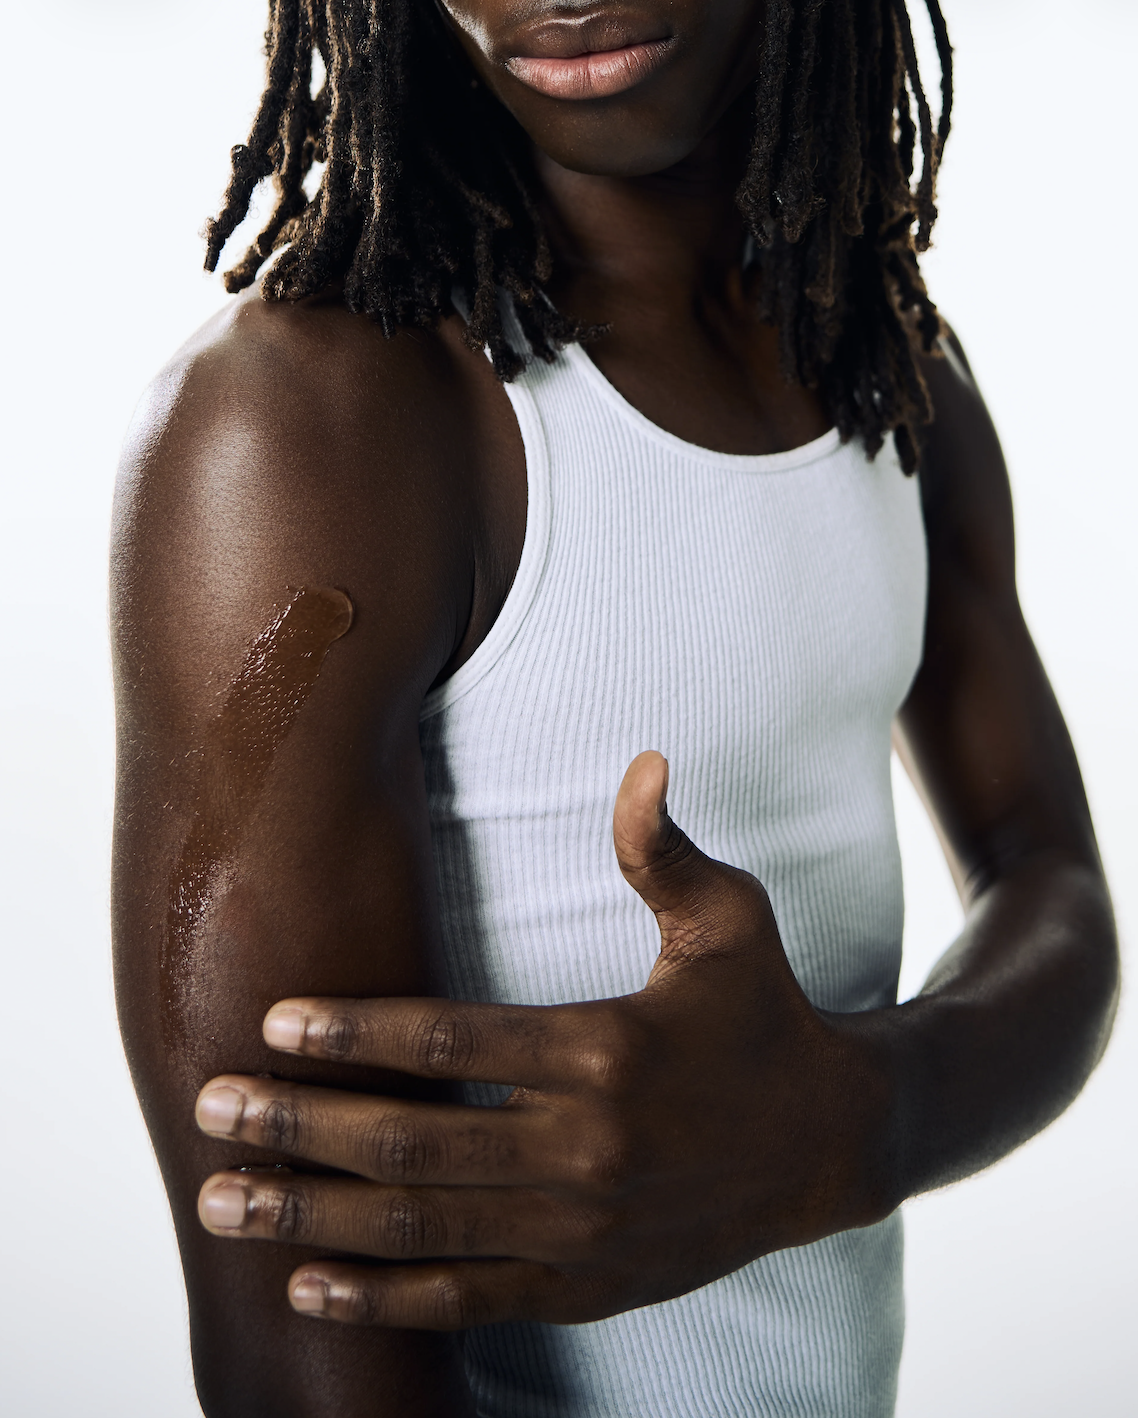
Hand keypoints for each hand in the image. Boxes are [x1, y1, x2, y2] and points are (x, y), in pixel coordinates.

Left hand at [195, 752, 894, 1328]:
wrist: (829, 1144)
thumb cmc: (764, 1015)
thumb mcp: (732, 923)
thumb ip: (667, 853)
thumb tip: (643, 763)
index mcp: (607, 1049)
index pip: (454, 1041)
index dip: (355, 1032)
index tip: (270, 1024)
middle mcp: (588, 1147)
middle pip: (415, 1141)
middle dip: (301, 1126)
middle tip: (212, 1108)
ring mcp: (584, 1230)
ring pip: (424, 1229)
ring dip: (312, 1218)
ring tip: (224, 1201)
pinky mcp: (589, 1284)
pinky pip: (469, 1298)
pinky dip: (385, 1295)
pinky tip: (310, 1281)